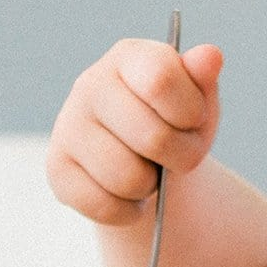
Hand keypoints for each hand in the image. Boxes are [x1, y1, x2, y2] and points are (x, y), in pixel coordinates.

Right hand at [46, 38, 222, 224]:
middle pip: (152, 137)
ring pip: (127, 177)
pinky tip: (127, 194)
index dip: (189, 113)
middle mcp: (90, 84)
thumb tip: (210, 56)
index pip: (161, 80)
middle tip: (177, 156)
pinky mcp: (57, 168)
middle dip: (180, 158)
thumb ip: (203, 80)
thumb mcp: (197, 101)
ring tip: (148, 172)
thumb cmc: (173, 123)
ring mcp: (68, 126)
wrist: (142, 161)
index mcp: (128, 57)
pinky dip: (128, 210)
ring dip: (151, 186)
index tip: (193, 120)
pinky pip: (104, 205)